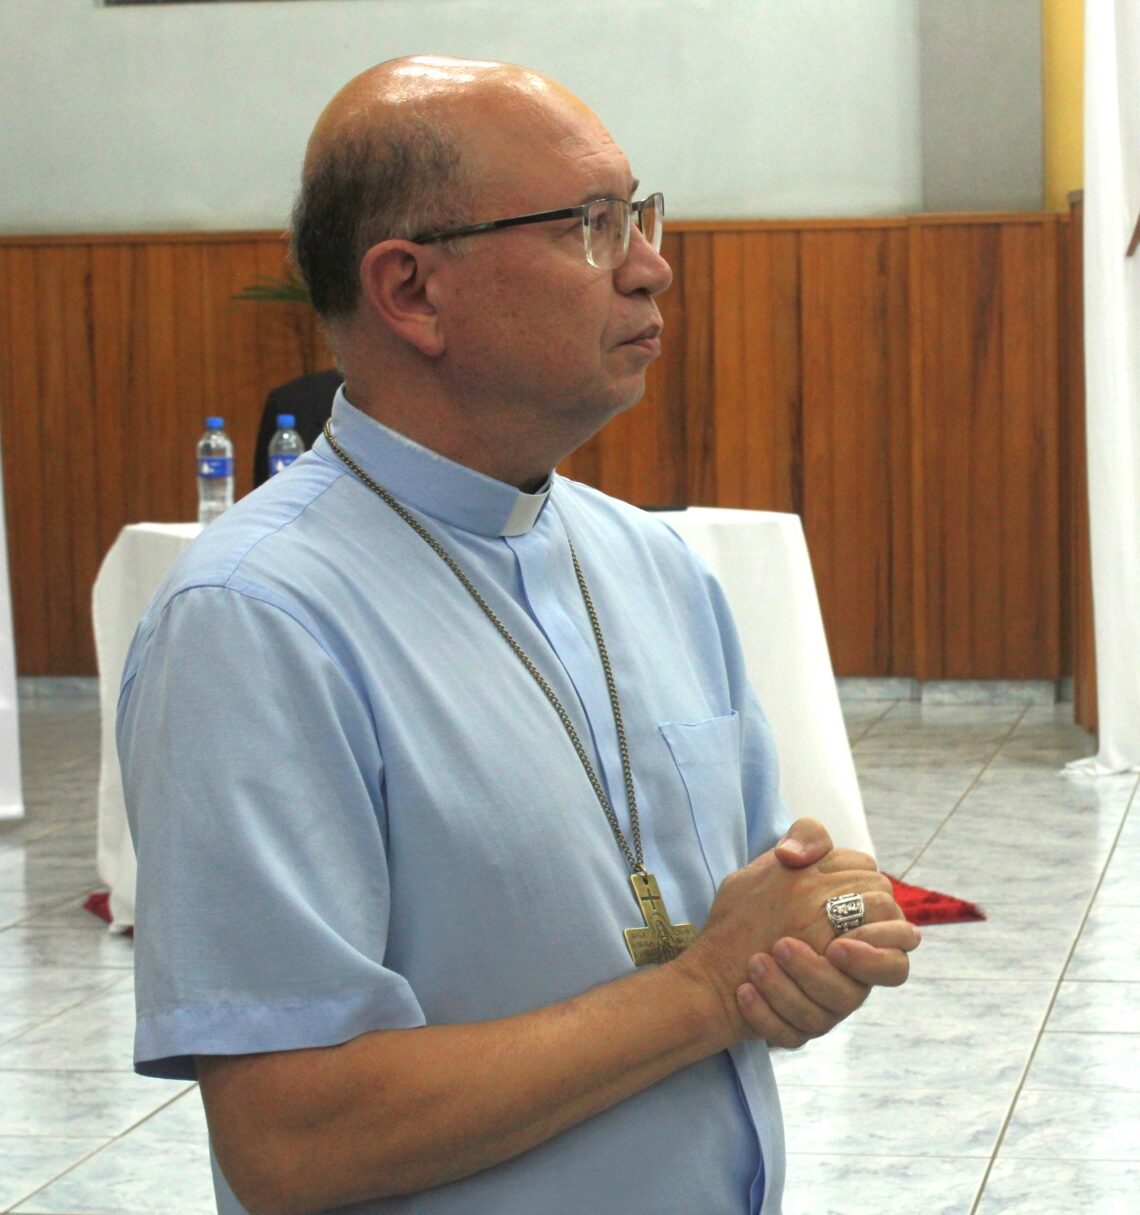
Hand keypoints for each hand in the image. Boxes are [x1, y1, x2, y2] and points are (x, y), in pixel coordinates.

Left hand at [673, 820, 895, 1042]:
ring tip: (758, 962)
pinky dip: (768, 1011)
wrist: (712, 959)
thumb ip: (806, 838)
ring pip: (837, 1006)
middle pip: (891, 974)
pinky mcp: (799, 1028)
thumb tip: (795, 854)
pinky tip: (745, 991)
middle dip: (859, 962)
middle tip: (819, 948)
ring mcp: (829, 1004)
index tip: (844, 931)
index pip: (900, 936)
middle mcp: (851, 970)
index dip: (884, 935)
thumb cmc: (757, 908)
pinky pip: (795, 1032)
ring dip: (797, 983)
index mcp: (858, 931)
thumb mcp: (777, 865)